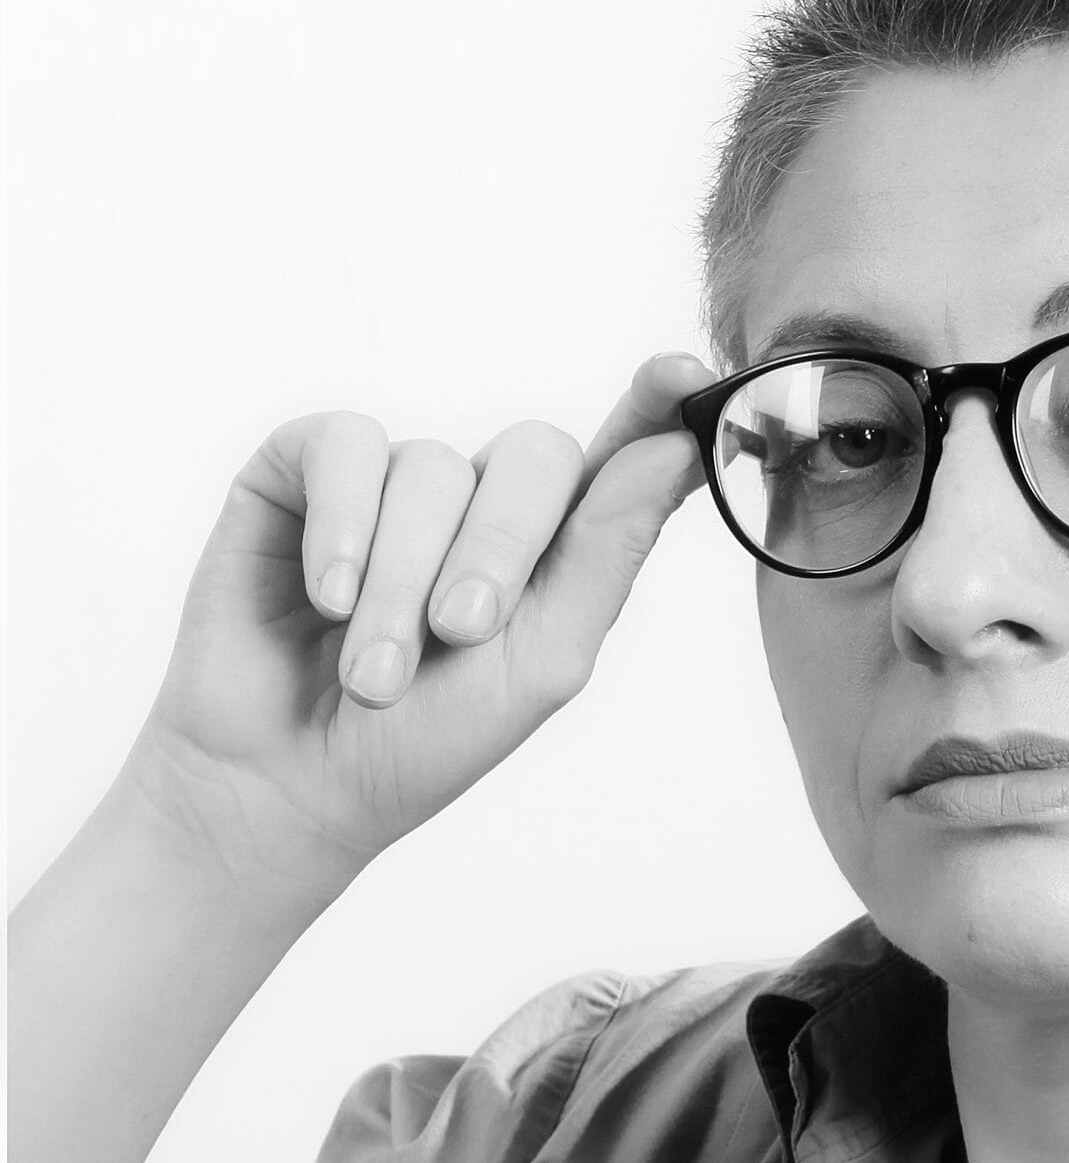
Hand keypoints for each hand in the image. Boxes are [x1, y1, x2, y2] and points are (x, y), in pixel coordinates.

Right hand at [125, 352, 715, 890]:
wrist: (291, 785)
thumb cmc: (425, 740)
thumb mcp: (542, 663)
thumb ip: (608, 553)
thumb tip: (675, 447)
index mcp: (556, 549)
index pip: (621, 459)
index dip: (656, 408)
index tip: (684, 376)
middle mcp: (481, 502)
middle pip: (533, 456)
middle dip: (498, 548)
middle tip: (458, 634)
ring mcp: (394, 481)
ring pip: (428, 466)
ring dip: (401, 582)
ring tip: (371, 673)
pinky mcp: (303, 471)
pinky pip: (343, 446)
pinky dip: (340, 528)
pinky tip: (327, 599)